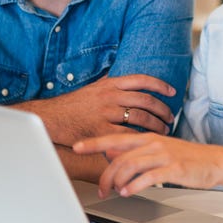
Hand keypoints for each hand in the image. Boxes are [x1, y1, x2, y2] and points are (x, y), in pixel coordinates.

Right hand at [19, 73, 176, 144]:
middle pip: (146, 100)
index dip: (160, 85)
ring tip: (163, 130)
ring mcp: (106, 112)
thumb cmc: (71, 105)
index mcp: (110, 84)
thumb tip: (128, 85)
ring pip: (140, 117)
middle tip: (170, 118)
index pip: (141, 80)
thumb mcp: (93, 88)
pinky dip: (139, 138)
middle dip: (162, 110)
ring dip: (155, 125)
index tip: (172, 92)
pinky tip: (146, 142)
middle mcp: (110, 95)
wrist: (51, 118)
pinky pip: (126, 133)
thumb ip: (111, 86)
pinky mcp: (101, 129)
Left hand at [72, 134, 222, 197]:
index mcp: (147, 138)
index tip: (77, 147)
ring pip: (130, 165)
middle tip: (99, 188)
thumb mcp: (159, 150)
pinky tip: (128, 192)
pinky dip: (135, 185)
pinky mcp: (173, 168)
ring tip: (113, 192)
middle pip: (119, 156)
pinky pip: (148, 177)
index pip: (115, 138)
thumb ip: (135, 151)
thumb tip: (111, 154)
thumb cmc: (188, 158)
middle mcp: (153, 144)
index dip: (94, 143)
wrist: (216, 161)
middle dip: (104, 174)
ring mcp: (163, 155)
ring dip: (117, 181)